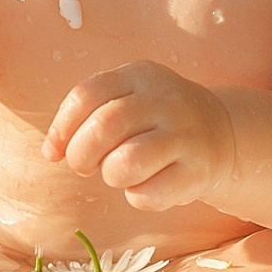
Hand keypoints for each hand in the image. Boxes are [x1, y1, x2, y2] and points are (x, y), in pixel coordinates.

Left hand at [42, 61, 236, 210]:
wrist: (220, 133)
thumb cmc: (154, 120)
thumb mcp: (127, 99)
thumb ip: (87, 115)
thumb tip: (52, 151)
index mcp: (139, 75)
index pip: (86, 95)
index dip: (61, 129)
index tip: (56, 152)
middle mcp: (165, 99)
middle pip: (103, 127)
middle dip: (81, 156)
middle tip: (85, 166)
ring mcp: (186, 134)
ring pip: (125, 164)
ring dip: (111, 176)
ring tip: (120, 172)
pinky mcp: (198, 171)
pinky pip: (148, 195)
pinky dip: (137, 197)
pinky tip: (149, 184)